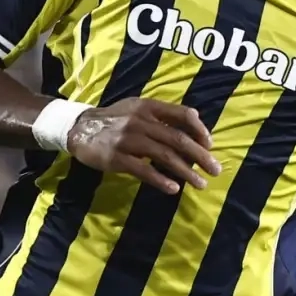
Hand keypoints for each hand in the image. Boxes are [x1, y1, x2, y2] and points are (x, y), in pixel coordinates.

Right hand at [67, 98, 220, 194]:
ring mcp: (128, 139)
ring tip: (200, 183)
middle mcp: (140, 121)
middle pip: (177, 139)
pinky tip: (173, 188)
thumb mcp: (138, 108)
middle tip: (216, 170)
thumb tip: (197, 118)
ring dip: (185, 171)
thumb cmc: (115, 119)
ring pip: (164, 156)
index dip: (199, 130)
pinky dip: (160, 179)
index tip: (210, 145)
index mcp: (148, 107)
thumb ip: (164, 113)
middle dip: (200, 156)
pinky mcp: (117, 157)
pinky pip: (143, 170)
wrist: (79, 128)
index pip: (181, 115)